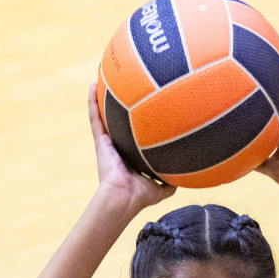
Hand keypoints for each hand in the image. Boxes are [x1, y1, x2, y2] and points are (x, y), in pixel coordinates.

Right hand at [90, 84, 176, 211]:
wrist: (123, 198)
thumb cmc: (140, 196)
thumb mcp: (161, 188)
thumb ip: (171, 181)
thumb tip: (186, 175)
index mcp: (130, 156)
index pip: (132, 137)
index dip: (135, 125)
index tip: (140, 110)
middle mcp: (118, 148)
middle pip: (117, 123)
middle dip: (117, 108)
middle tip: (121, 89)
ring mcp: (107, 143)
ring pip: (103, 116)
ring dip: (101, 99)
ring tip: (101, 79)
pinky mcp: (100, 141)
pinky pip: (95, 118)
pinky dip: (91, 101)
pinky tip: (92, 84)